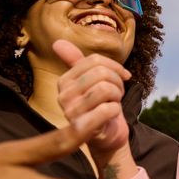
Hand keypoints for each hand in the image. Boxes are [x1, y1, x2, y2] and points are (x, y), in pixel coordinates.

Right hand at [54, 39, 130, 167]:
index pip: (93, 60)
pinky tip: (111, 116)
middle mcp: (63, 96)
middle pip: (101, 73)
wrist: (107, 137)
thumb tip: (57, 42)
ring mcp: (71, 113)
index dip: (115, 67)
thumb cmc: (100, 107)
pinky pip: (108, 108)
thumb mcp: (91, 82)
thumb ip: (76, 62)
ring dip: (118, 96)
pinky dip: (116, 110)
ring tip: (114, 103)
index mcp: (64, 82)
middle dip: (118, 82)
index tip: (121, 77)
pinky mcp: (82, 128)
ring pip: (105, 89)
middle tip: (117, 94)